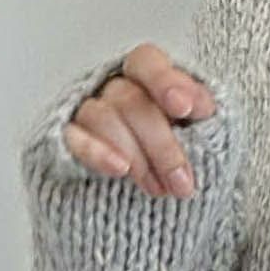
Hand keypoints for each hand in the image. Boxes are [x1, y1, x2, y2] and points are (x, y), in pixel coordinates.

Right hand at [58, 43, 216, 197]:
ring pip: (104, 117)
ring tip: (158, 190)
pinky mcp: (65, 140)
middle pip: (130, 100)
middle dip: (161, 144)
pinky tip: (119, 170)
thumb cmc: (170, 161)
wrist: (138, 208)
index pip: (146, 62)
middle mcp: (110, 87)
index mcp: (142, 78)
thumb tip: (204, 105)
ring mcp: (84, 112)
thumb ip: (198, 113)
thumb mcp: (195, 136)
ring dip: (136, 155)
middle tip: (182, 183)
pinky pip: (74, 139)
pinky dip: (96, 152)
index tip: (185, 109)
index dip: (165, 81)